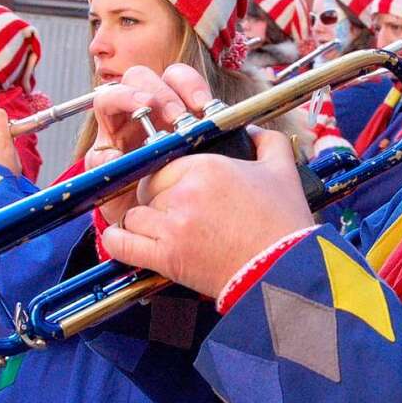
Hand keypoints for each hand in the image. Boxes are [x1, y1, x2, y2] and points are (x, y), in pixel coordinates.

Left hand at [100, 64, 314, 298]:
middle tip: (175, 211)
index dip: (171, 176)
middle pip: (147, 187)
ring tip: (161, 230)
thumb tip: (252, 131)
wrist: (284, 271)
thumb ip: (266, 141)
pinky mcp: (166, 257)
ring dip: (144, 222)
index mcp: (207, 166)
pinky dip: (117, 242)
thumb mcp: (283, 171)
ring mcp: (172, 226)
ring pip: (134, 214)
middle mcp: (184, 192)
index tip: (180, 187)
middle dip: (157, 198)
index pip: (166, 162)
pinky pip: (121, 244)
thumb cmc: (283, 224)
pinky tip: (125, 240)